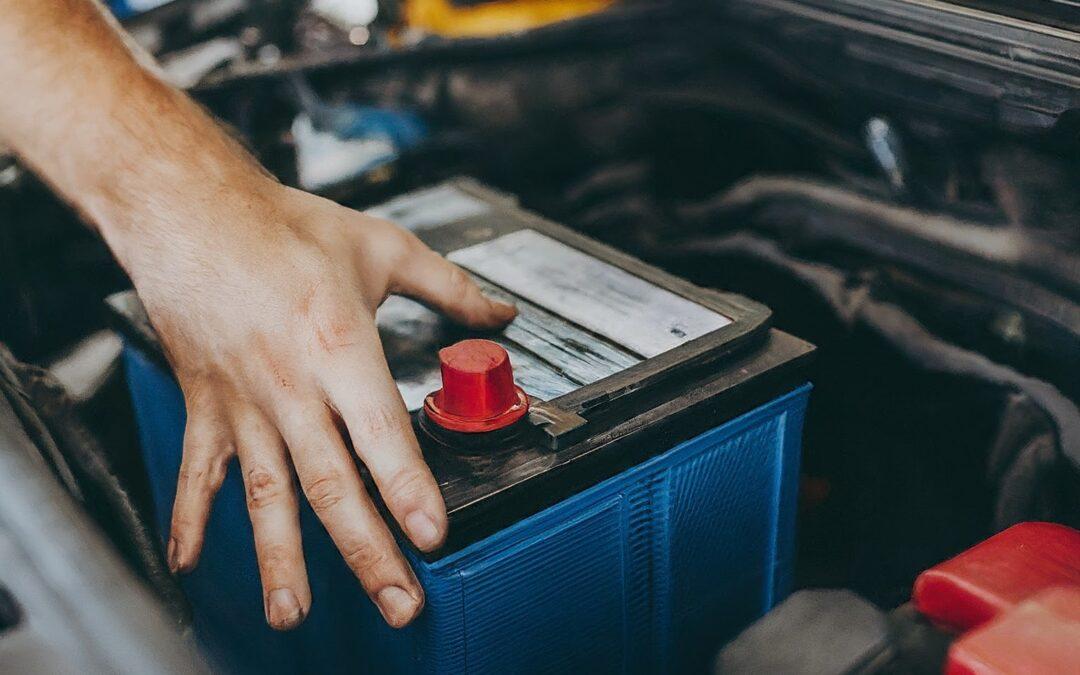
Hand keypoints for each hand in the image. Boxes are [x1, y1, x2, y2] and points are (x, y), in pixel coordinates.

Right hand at [128, 179, 514, 629]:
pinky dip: (190, 519)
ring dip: (281, 559)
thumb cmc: (284, 229)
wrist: (192, 212)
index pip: (382, 433)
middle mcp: (290, 387)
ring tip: (293, 614)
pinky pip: (198, 471)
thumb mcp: (382, 248)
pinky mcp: (206, 406)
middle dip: (368, 551)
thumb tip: (500, 315)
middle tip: (397, 601)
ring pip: (267, 495)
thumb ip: (450, 287)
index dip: (408, 487)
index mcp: (339, 347)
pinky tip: (189, 563)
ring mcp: (244, 404)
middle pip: (333, 484)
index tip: (431, 535)